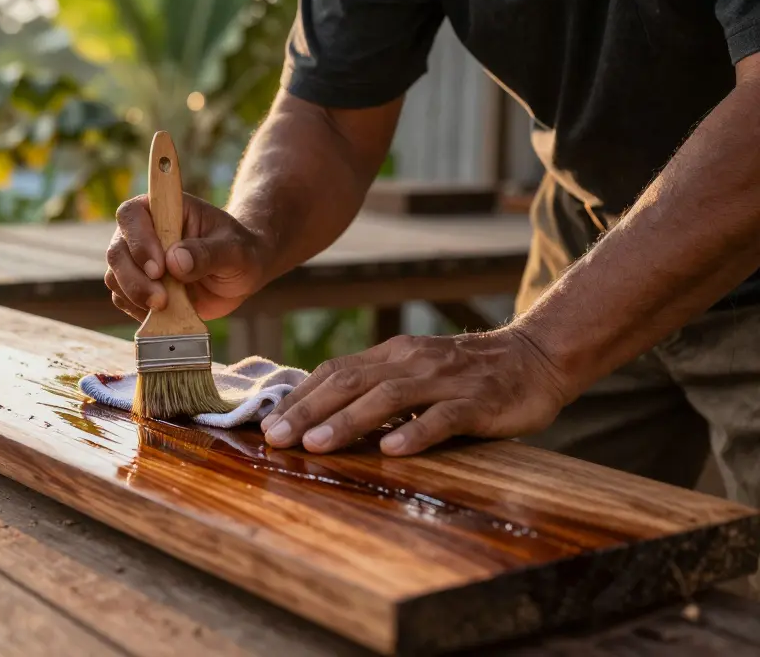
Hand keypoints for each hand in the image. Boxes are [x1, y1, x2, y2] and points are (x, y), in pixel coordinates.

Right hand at [105, 194, 269, 320]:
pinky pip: (124, 299)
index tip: (159, 268)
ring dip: (135, 297)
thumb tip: (175, 261)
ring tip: (166, 307)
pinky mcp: (139, 286)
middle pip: (117, 251)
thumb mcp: (235, 250)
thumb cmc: (241, 251)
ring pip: (115, 277)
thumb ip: (208, 253)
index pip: (132, 215)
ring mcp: (138, 260)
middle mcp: (143, 232)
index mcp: (164, 209)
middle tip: (161, 300)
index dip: (138, 241)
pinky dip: (138, 310)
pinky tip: (163, 313)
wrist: (242, 274)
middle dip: (135, 280)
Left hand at [260, 328, 573, 455]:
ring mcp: (445, 380)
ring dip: (348, 421)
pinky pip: (443, 417)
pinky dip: (415, 432)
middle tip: (276, 438)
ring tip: (316, 444)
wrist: (537, 357)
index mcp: (393, 355)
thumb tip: (322, 414)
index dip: (300, 397)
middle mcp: (412, 361)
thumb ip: (377, 387)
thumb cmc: (468, 375)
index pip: (335, 372)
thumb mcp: (416, 372)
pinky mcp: (478, 401)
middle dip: (309, 411)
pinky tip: (391, 450)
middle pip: (350, 382)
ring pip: (388, 398)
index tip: (269, 424)